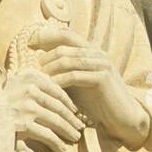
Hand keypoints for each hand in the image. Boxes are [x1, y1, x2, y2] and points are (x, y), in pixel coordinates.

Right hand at [1, 68, 84, 151]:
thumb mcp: (16, 89)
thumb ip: (34, 87)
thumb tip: (62, 95)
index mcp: (28, 76)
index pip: (57, 89)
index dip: (69, 104)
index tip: (76, 113)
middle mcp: (28, 88)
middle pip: (59, 106)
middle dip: (72, 120)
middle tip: (80, 128)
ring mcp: (25, 106)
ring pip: (56, 121)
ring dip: (68, 132)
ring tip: (74, 138)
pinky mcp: (22, 124)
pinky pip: (47, 134)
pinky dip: (57, 143)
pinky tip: (61, 148)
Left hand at [29, 24, 149, 147]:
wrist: (121, 116)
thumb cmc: (97, 101)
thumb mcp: (78, 82)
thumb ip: (64, 71)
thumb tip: (38, 63)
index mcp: (91, 51)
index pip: (67, 35)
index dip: (47, 36)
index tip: (29, 43)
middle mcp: (97, 53)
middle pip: (65, 45)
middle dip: (46, 55)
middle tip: (33, 66)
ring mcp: (101, 64)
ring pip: (69, 59)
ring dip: (51, 68)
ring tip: (39, 77)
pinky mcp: (102, 78)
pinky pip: (75, 75)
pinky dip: (60, 80)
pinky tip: (51, 87)